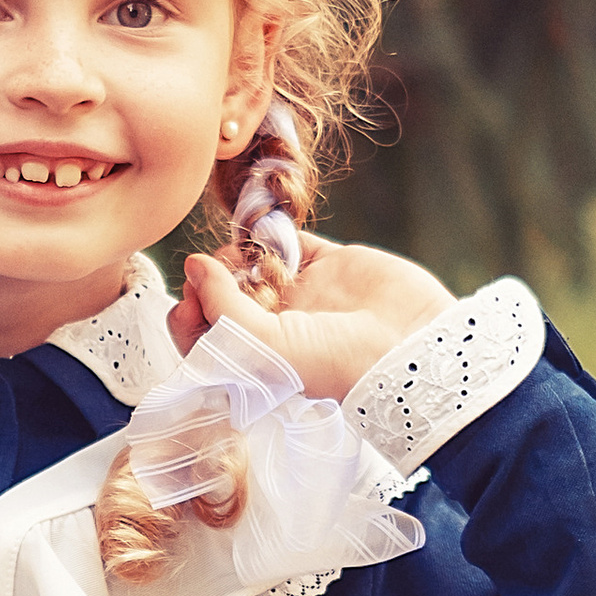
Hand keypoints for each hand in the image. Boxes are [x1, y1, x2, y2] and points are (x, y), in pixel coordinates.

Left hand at [171, 237, 454, 399]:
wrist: (409, 344)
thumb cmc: (334, 362)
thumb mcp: (264, 345)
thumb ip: (221, 305)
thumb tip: (194, 264)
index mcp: (258, 361)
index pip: (206, 338)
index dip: (188, 317)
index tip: (187, 300)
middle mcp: (276, 329)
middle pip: (224, 299)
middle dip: (208, 283)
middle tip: (207, 272)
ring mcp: (303, 295)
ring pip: (254, 267)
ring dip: (237, 255)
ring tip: (237, 255)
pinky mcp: (329, 265)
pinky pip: (292, 243)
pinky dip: (274, 233)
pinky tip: (264, 234)